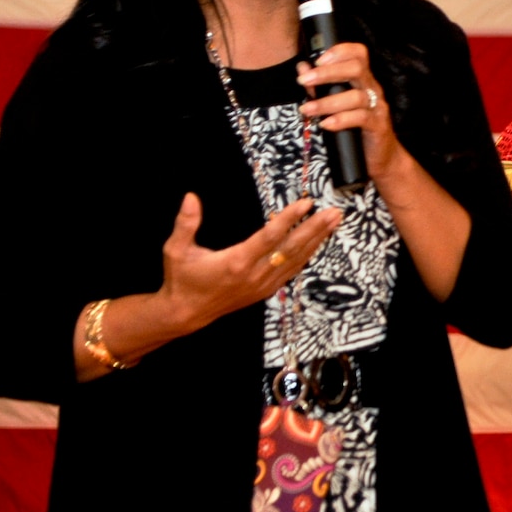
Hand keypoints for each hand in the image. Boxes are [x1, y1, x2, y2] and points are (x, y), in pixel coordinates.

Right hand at [159, 190, 340, 333]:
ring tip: (334, 222)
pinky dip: (307, 255)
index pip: (269, 237)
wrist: (187, 313)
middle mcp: (255, 274)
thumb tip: (191, 198)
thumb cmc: (183, 279)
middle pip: (292, 248)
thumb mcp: (176, 250)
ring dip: (317, 240)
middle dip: (316, 229)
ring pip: (296, 259)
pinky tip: (319, 242)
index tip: (306, 204)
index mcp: (236, 262)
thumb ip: (185, 223)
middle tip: (334, 213)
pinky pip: (292, 270)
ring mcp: (263, 284)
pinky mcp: (266, 290)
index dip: (289, 219)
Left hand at [298, 43, 408, 182]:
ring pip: (356, 97)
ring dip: (327, 102)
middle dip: (327, 72)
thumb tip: (302, 68)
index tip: (317, 60)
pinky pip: (361, 118)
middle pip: (357, 69)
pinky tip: (326, 124)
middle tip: (303, 80)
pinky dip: (341, 120)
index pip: (359, 54)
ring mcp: (377, 108)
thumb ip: (320, 86)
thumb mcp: (336, 105)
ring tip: (307, 109)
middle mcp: (373, 89)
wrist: (381, 157)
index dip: (340, 51)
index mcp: (363, 80)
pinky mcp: (378, 126)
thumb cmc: (357, 128)